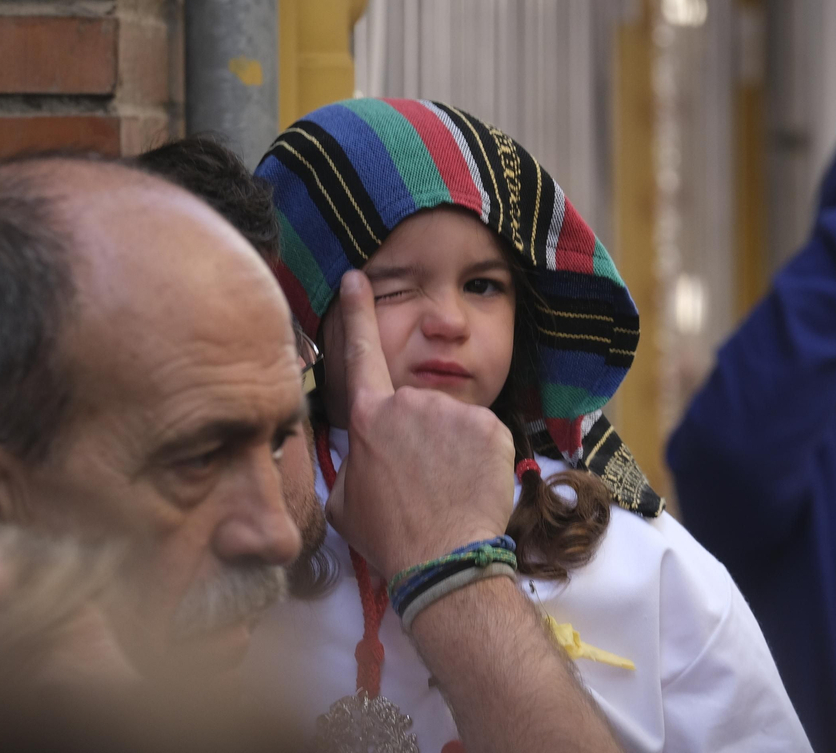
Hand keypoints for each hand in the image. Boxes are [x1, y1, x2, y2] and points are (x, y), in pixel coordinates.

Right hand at [324, 270, 516, 579]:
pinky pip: (484, 435)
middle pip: (418, 408)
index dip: (355, 314)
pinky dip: (482, 457)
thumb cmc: (390, 535)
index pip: (360, 354)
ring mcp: (452, 411)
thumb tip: (362, 452)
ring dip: (452, 449)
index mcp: (369, 417)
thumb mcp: (345, 499)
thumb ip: (352, 460)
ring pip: (453, 423)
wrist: (443, 557)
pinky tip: (471, 485)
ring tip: (446, 489)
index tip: (357, 278)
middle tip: (421, 482)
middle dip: (422, 436)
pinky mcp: (490, 425)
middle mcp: (410, 403)